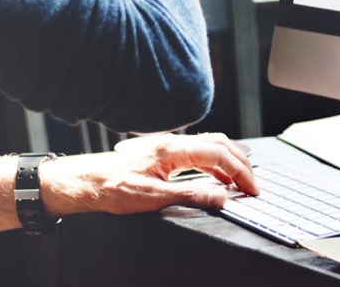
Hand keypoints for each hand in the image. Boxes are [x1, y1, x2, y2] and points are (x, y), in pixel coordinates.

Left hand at [40, 133, 257, 217]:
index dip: (240, 172)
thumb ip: (190, 195)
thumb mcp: (153, 198)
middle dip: (241, 163)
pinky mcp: (163, 152)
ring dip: (229, 160)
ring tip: (241, 180)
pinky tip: (216, 176)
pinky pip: (198, 151)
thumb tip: (221, 196)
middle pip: (218, 143)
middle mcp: (172, 142)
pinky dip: (215, 161)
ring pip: (209, 144)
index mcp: (172, 149)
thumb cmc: (112, 188)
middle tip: (253, 185)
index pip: (218, 154)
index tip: (252, 189)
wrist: (86, 181)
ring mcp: (168, 145)